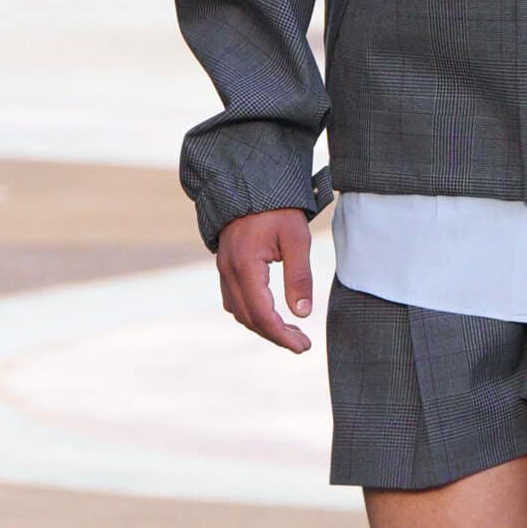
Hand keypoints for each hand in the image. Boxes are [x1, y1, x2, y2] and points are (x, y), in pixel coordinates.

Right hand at [216, 205, 315, 352]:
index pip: (262, 314)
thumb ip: (299, 276)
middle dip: (275, 335)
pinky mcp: (226, 264)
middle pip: (248, 318)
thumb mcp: (296, 239)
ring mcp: (223, 268)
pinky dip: (252, 312)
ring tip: (292, 331)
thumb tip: (302, 314)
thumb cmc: (278, 208)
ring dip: (263, 326)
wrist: (250, 180)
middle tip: (301, 343)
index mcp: (245, 266)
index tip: (303, 347)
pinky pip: (234, 298)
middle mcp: (228, 270)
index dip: (282, 336)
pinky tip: (272, 312)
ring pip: (239, 311)